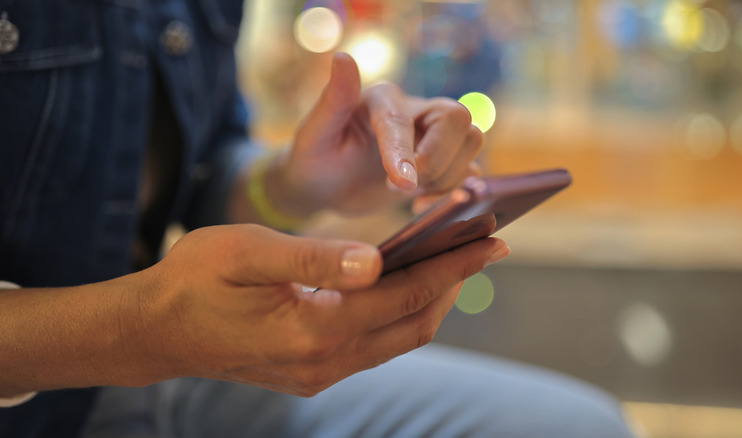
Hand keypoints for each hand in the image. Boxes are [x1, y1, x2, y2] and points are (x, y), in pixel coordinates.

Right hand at [139, 225, 508, 395]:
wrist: (156, 333)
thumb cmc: (194, 281)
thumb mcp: (246, 252)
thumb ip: (312, 258)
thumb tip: (375, 260)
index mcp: (313, 329)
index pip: (405, 293)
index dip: (452, 265)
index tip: (492, 239)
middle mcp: (325, 362)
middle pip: (415, 322)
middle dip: (455, 282)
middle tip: (486, 243)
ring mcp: (320, 374)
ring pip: (400, 338)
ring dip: (432, 299)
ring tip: (455, 261)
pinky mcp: (313, 374)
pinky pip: (376, 345)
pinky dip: (402, 314)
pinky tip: (406, 284)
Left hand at [269, 52, 483, 215]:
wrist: (325, 185)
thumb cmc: (315, 157)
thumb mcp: (314, 133)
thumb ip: (333, 99)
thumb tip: (342, 57)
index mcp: (384, 98)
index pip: (404, 119)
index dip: (406, 153)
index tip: (401, 185)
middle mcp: (415, 111)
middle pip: (458, 119)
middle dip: (438, 161)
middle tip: (403, 189)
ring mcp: (432, 137)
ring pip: (472, 142)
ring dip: (447, 177)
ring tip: (410, 197)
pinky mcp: (443, 163)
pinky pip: (471, 170)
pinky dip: (455, 191)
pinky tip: (420, 204)